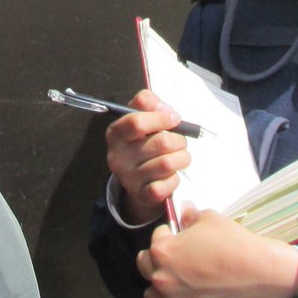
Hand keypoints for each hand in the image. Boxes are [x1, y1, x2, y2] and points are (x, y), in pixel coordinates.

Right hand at [105, 89, 192, 224]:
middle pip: (161, 143)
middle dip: (179, 140)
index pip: (137, 123)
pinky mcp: (142, 195)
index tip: (175, 119)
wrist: (136, 180)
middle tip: (180, 142)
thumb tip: (166, 111)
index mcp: (116, 133)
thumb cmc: (142, 141)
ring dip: (182, 158)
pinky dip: (175, 178)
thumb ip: (148, 102)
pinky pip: (167, 184)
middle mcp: (118, 156)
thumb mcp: (139, 116)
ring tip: (180, 157)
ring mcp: (129, 178)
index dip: (161, 118)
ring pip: (168, 164)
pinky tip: (172, 175)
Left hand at [135, 206, 297, 297]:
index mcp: (162, 252)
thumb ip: (189, 216)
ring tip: (180, 280)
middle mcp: (161, 279)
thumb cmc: (231, 241)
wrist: (257, 273)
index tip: (179, 235)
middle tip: (177, 257)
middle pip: (145, 267)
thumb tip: (184, 211)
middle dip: (157, 259)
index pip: (155, 238)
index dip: (168, 234)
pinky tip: (194, 297)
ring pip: (153, 295)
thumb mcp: (208, 219)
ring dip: (161, 286)